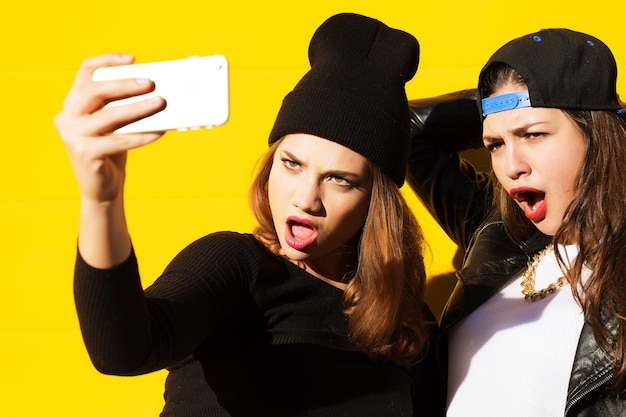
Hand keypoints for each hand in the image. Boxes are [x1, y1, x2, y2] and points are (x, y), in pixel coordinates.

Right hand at [54, 53, 166, 203]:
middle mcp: (67, 117)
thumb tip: (155, 91)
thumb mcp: (116, 125)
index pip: (86, 72)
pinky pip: (118, 141)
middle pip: (96, 91)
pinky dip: (141, 136)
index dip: (108, 61)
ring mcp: (73, 136)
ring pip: (109, 115)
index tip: (132, 59)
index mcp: (73, 104)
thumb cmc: (112, 153)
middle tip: (151, 83)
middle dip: (125, 84)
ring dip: (138, 108)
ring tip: (160, 104)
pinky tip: (159, 132)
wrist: (103, 190)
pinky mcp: (85, 154)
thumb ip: (124, 107)